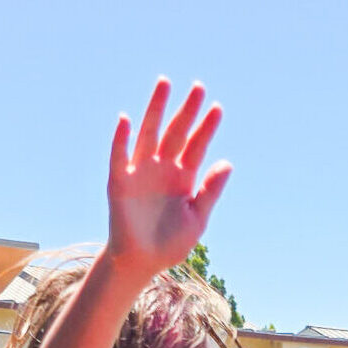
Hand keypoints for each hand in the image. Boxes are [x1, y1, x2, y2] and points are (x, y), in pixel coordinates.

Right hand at [106, 79, 229, 280]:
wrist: (142, 262)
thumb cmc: (170, 243)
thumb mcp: (197, 218)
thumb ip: (210, 191)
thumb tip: (227, 163)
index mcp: (184, 177)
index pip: (197, 146)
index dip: (207, 127)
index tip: (218, 107)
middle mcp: (163, 168)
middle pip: (176, 132)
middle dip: (187, 110)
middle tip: (198, 86)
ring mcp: (141, 171)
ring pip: (149, 133)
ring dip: (156, 109)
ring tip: (165, 84)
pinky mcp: (120, 181)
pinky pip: (120, 156)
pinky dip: (122, 139)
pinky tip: (127, 120)